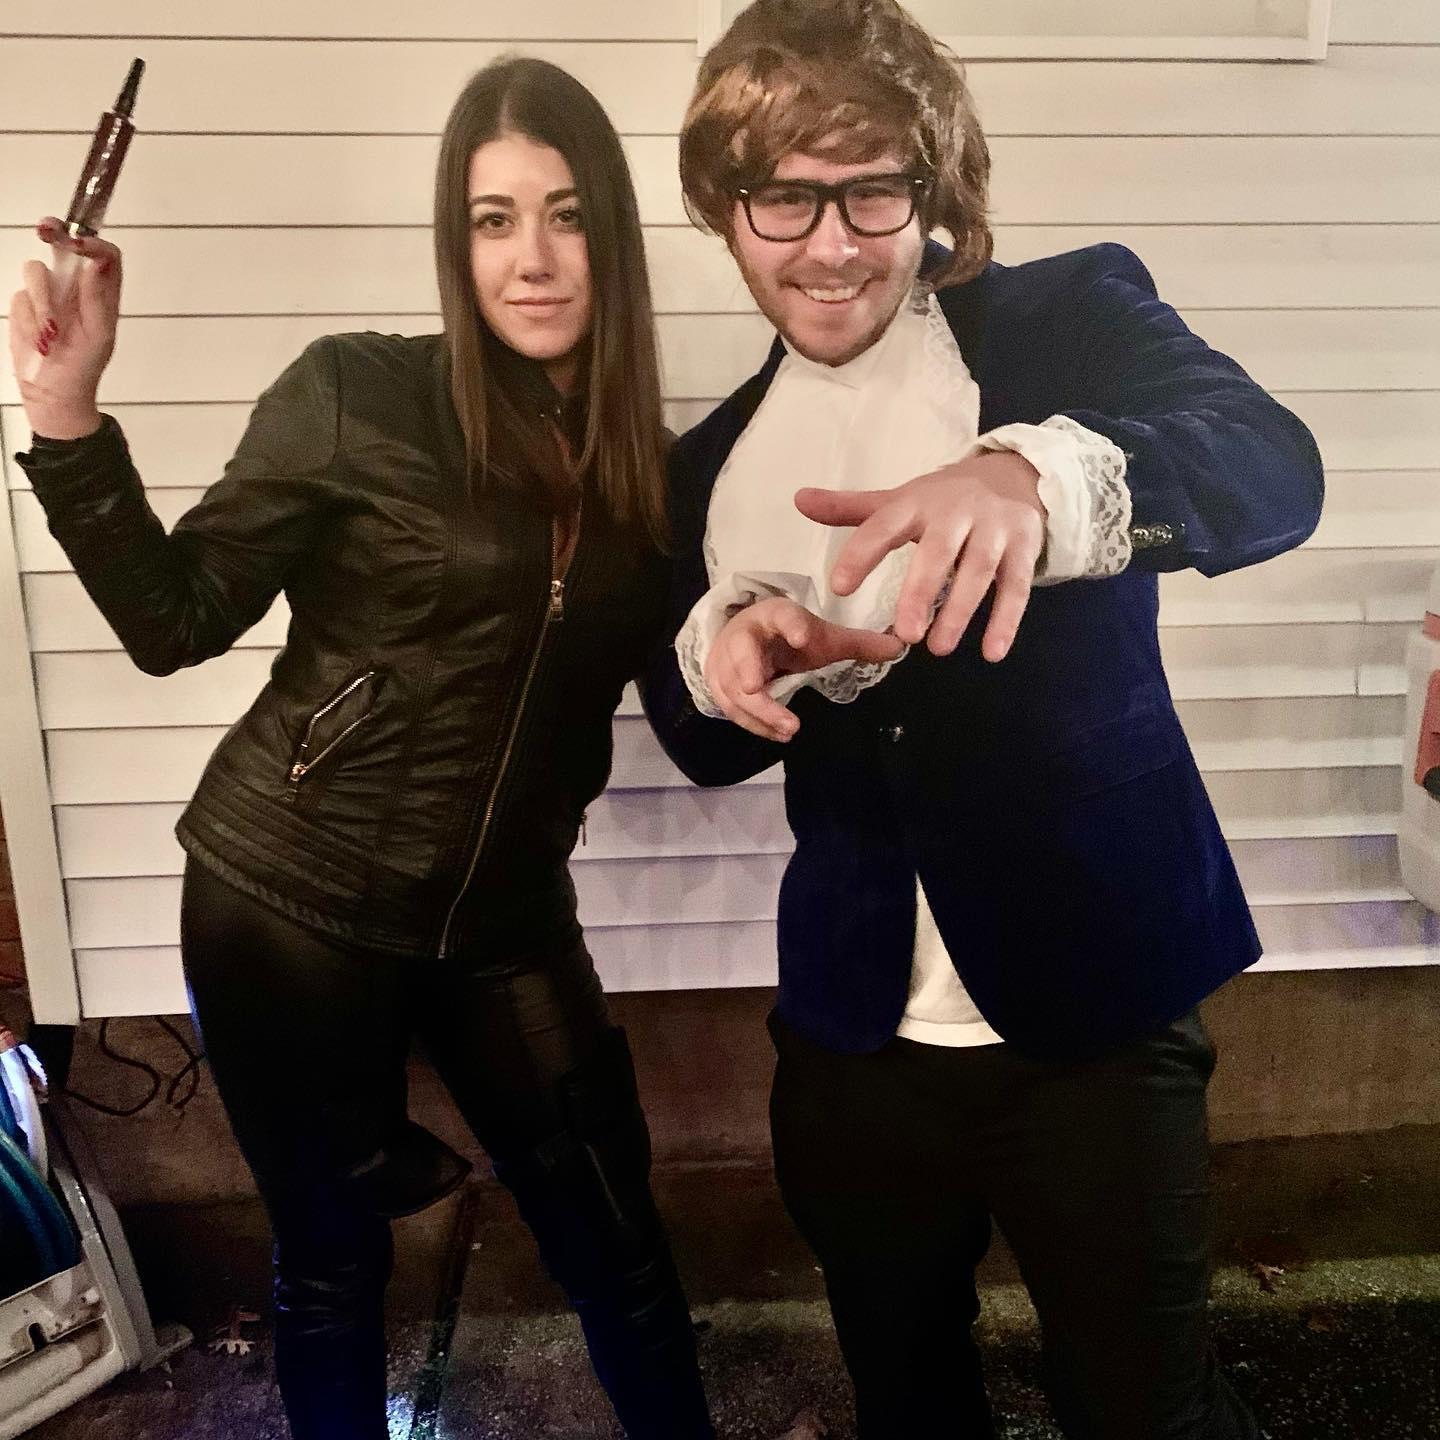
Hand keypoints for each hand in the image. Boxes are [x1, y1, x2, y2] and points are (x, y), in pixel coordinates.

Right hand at [8, 217, 121, 438]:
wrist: (54, 392)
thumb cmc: (83, 367)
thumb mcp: (99, 335)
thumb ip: (97, 297)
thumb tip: (96, 263)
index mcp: (102, 295)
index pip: (105, 256)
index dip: (92, 242)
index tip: (77, 244)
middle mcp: (76, 288)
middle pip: (67, 245)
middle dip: (56, 232)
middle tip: (47, 230)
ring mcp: (50, 294)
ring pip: (37, 271)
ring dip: (43, 302)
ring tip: (52, 333)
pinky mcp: (27, 305)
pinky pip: (20, 296)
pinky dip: (28, 318)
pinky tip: (39, 338)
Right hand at [704, 596, 904, 740]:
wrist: (746, 635)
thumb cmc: (788, 636)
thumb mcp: (822, 636)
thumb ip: (859, 643)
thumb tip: (902, 646)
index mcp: (774, 615)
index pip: (782, 615)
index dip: (790, 624)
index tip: (803, 636)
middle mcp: (745, 634)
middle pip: (742, 653)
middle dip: (749, 671)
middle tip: (759, 687)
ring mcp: (726, 661)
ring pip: (735, 687)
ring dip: (759, 711)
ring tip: (790, 729)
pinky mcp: (719, 684)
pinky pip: (732, 708)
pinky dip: (754, 724)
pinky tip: (778, 735)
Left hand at [795, 449, 1045, 661]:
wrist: (1013, 475)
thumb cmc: (942, 499)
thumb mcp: (898, 500)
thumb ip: (850, 509)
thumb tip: (798, 500)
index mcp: (917, 502)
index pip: (884, 525)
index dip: (862, 553)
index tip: (838, 587)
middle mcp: (957, 512)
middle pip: (938, 551)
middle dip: (920, 591)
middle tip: (906, 634)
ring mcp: (994, 528)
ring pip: (979, 570)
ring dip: (959, 611)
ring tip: (937, 649)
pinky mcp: (1024, 547)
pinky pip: (1016, 585)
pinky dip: (1006, 619)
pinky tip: (991, 652)